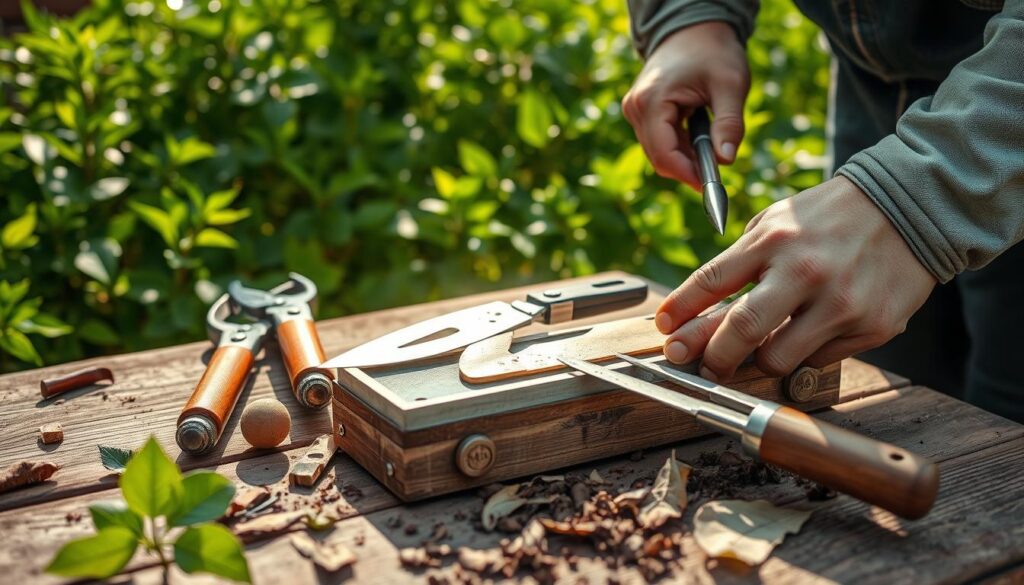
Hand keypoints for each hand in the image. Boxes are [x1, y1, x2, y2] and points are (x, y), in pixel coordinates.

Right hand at [622, 22, 749, 189]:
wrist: (692, 29)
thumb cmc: (713, 52)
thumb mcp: (731, 84)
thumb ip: (730, 123)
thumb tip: (727, 160)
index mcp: (652, 100)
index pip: (663, 154)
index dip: (687, 174)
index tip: (712, 186)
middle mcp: (636, 108)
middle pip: (659, 158)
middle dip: (688, 168)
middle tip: (718, 172)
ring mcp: (634, 110)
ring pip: (658, 152)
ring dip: (685, 158)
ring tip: (712, 146)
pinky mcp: (640, 112)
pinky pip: (658, 142)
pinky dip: (679, 147)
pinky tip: (699, 138)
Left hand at [655, 177, 936, 380]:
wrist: (911, 207)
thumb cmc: (829, 218)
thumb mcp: (777, 223)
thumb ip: (740, 264)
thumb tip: (695, 316)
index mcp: (774, 240)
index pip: (711, 281)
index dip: (680, 309)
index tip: (663, 328)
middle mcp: (806, 271)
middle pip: (740, 331)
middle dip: (711, 357)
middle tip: (701, 366)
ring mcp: (842, 303)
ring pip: (777, 359)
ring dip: (759, 361)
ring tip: (760, 348)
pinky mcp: (874, 327)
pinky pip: (819, 360)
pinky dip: (806, 352)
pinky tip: (814, 329)